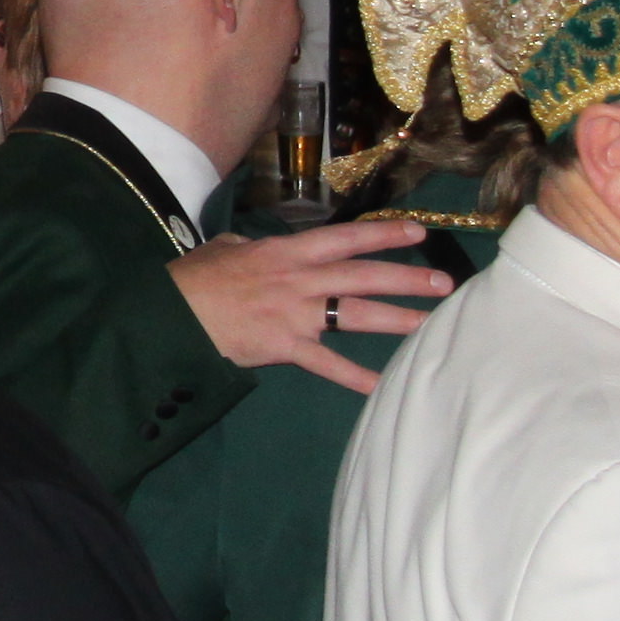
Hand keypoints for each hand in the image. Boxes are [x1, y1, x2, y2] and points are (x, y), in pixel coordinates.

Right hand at [171, 218, 456, 393]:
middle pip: (364, 275)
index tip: (418, 234)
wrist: (174, 314)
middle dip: (407, 278)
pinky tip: (383, 386)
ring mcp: (296, 313)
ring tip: (431, 325)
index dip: (384, 235)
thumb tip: (257, 244)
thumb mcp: (227, 247)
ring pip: (357, 314)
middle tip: (445, 283)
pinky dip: (356, 377)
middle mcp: (300, 279)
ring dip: (398, 319)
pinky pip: (328, 364)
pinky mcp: (286, 347)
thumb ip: (252, 245)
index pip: (346, 238)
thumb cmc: (196, 278)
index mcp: (288, 251)